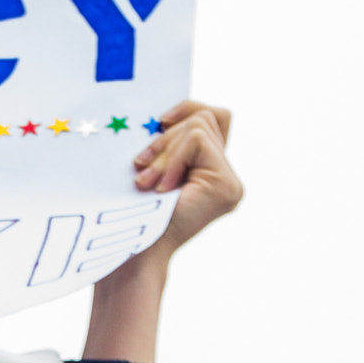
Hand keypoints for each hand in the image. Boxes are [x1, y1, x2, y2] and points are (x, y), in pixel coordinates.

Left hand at [131, 100, 241, 260]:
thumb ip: (168, 145)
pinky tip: (161, 188)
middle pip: (205, 117)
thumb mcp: (150, 168)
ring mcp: (230, 182)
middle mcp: (227, 176)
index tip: (159, 122)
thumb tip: (163, 114)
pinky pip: (197, 141)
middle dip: (166, 139)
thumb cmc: (133, 214)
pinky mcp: (226, 185)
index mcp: (210, 170)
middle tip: (140, 169)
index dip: (187, 108)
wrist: (134, 253)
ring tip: (146, 184)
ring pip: (199, 126)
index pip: (213, 117)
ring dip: (164, 152)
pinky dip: (171, 160)